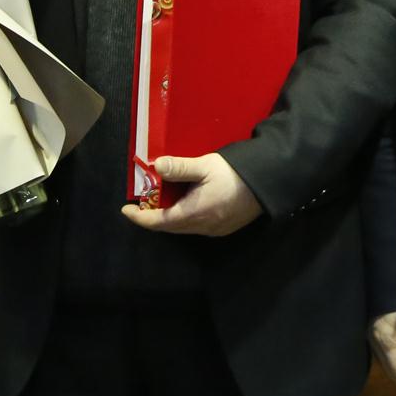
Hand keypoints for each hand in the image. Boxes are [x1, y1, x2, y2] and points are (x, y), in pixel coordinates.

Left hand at [121, 153, 263, 236]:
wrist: (270, 184)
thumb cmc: (235, 174)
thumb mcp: (205, 166)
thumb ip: (179, 168)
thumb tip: (155, 165)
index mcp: (192, 214)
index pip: (157, 222)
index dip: (139, 218)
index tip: (125, 210)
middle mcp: (201, 227)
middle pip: (169, 227)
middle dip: (152, 217)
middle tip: (141, 202)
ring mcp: (214, 230)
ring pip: (183, 227)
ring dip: (169, 217)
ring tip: (160, 201)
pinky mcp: (225, 228)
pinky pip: (196, 226)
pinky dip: (184, 217)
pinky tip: (185, 204)